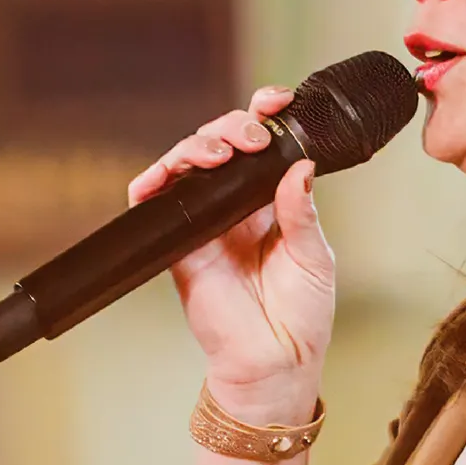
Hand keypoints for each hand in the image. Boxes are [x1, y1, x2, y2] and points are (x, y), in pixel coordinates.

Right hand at [130, 87, 336, 423]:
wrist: (275, 363)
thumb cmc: (302, 316)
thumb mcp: (313, 256)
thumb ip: (301, 210)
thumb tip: (299, 166)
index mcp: (273, 201)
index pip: (263, 146)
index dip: (264, 116)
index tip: (276, 101)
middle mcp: (236, 206)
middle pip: (222, 144)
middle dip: (232, 127)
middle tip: (251, 138)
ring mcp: (205, 223)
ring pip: (188, 166)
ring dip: (196, 146)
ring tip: (218, 153)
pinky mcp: (179, 245)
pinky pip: (156, 206)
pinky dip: (151, 184)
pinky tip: (162, 176)